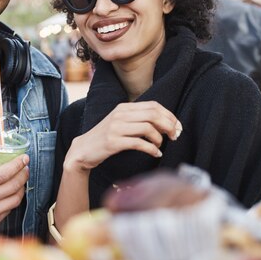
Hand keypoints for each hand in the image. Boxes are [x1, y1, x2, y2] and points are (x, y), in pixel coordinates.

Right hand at [0, 134, 29, 240]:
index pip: (3, 173)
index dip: (17, 165)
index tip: (24, 158)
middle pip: (13, 186)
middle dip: (23, 174)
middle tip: (26, 167)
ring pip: (15, 199)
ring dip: (22, 188)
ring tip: (22, 179)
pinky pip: (9, 210)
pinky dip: (14, 200)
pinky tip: (14, 193)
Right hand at [65, 101, 181, 172]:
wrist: (84, 150)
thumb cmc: (106, 138)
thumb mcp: (120, 123)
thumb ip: (138, 119)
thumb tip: (165, 123)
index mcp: (123, 107)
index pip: (153, 105)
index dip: (169, 115)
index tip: (177, 126)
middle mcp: (120, 114)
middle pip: (153, 115)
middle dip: (169, 125)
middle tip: (174, 136)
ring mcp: (115, 127)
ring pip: (147, 128)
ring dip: (159, 138)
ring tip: (160, 145)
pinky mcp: (112, 142)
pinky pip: (139, 143)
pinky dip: (151, 149)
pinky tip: (155, 154)